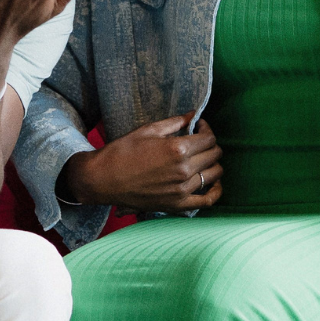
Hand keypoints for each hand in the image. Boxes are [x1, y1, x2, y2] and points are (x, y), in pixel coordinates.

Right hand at [60, 115, 222, 211]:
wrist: (104, 179)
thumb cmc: (123, 152)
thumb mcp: (148, 130)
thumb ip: (175, 123)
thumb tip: (193, 115)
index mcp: (178, 149)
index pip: (209, 138)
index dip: (206, 130)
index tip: (198, 127)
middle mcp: (184, 170)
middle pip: (214, 155)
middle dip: (210, 144)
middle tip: (199, 141)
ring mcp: (182, 190)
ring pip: (215, 174)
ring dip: (212, 163)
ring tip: (202, 158)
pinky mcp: (177, 205)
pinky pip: (208, 200)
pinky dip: (215, 191)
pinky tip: (213, 182)